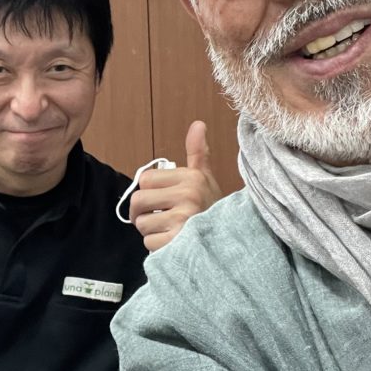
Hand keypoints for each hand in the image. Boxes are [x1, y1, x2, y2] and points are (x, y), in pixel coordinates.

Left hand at [129, 121, 221, 251]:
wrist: (232, 239)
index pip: (145, 179)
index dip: (148, 191)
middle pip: (138, 201)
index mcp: (192, 178)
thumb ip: (197, 153)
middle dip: (142, 213)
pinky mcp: (178, 242)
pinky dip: (157, 246)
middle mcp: (188, 196)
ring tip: (169, 229)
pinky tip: (173, 242)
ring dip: (151, 231)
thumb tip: (198, 124)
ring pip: (142, 224)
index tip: (158, 199)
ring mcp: (184, 220)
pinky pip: (149, 243)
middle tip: (157, 217)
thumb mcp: (205, 178)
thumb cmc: (211, 208)